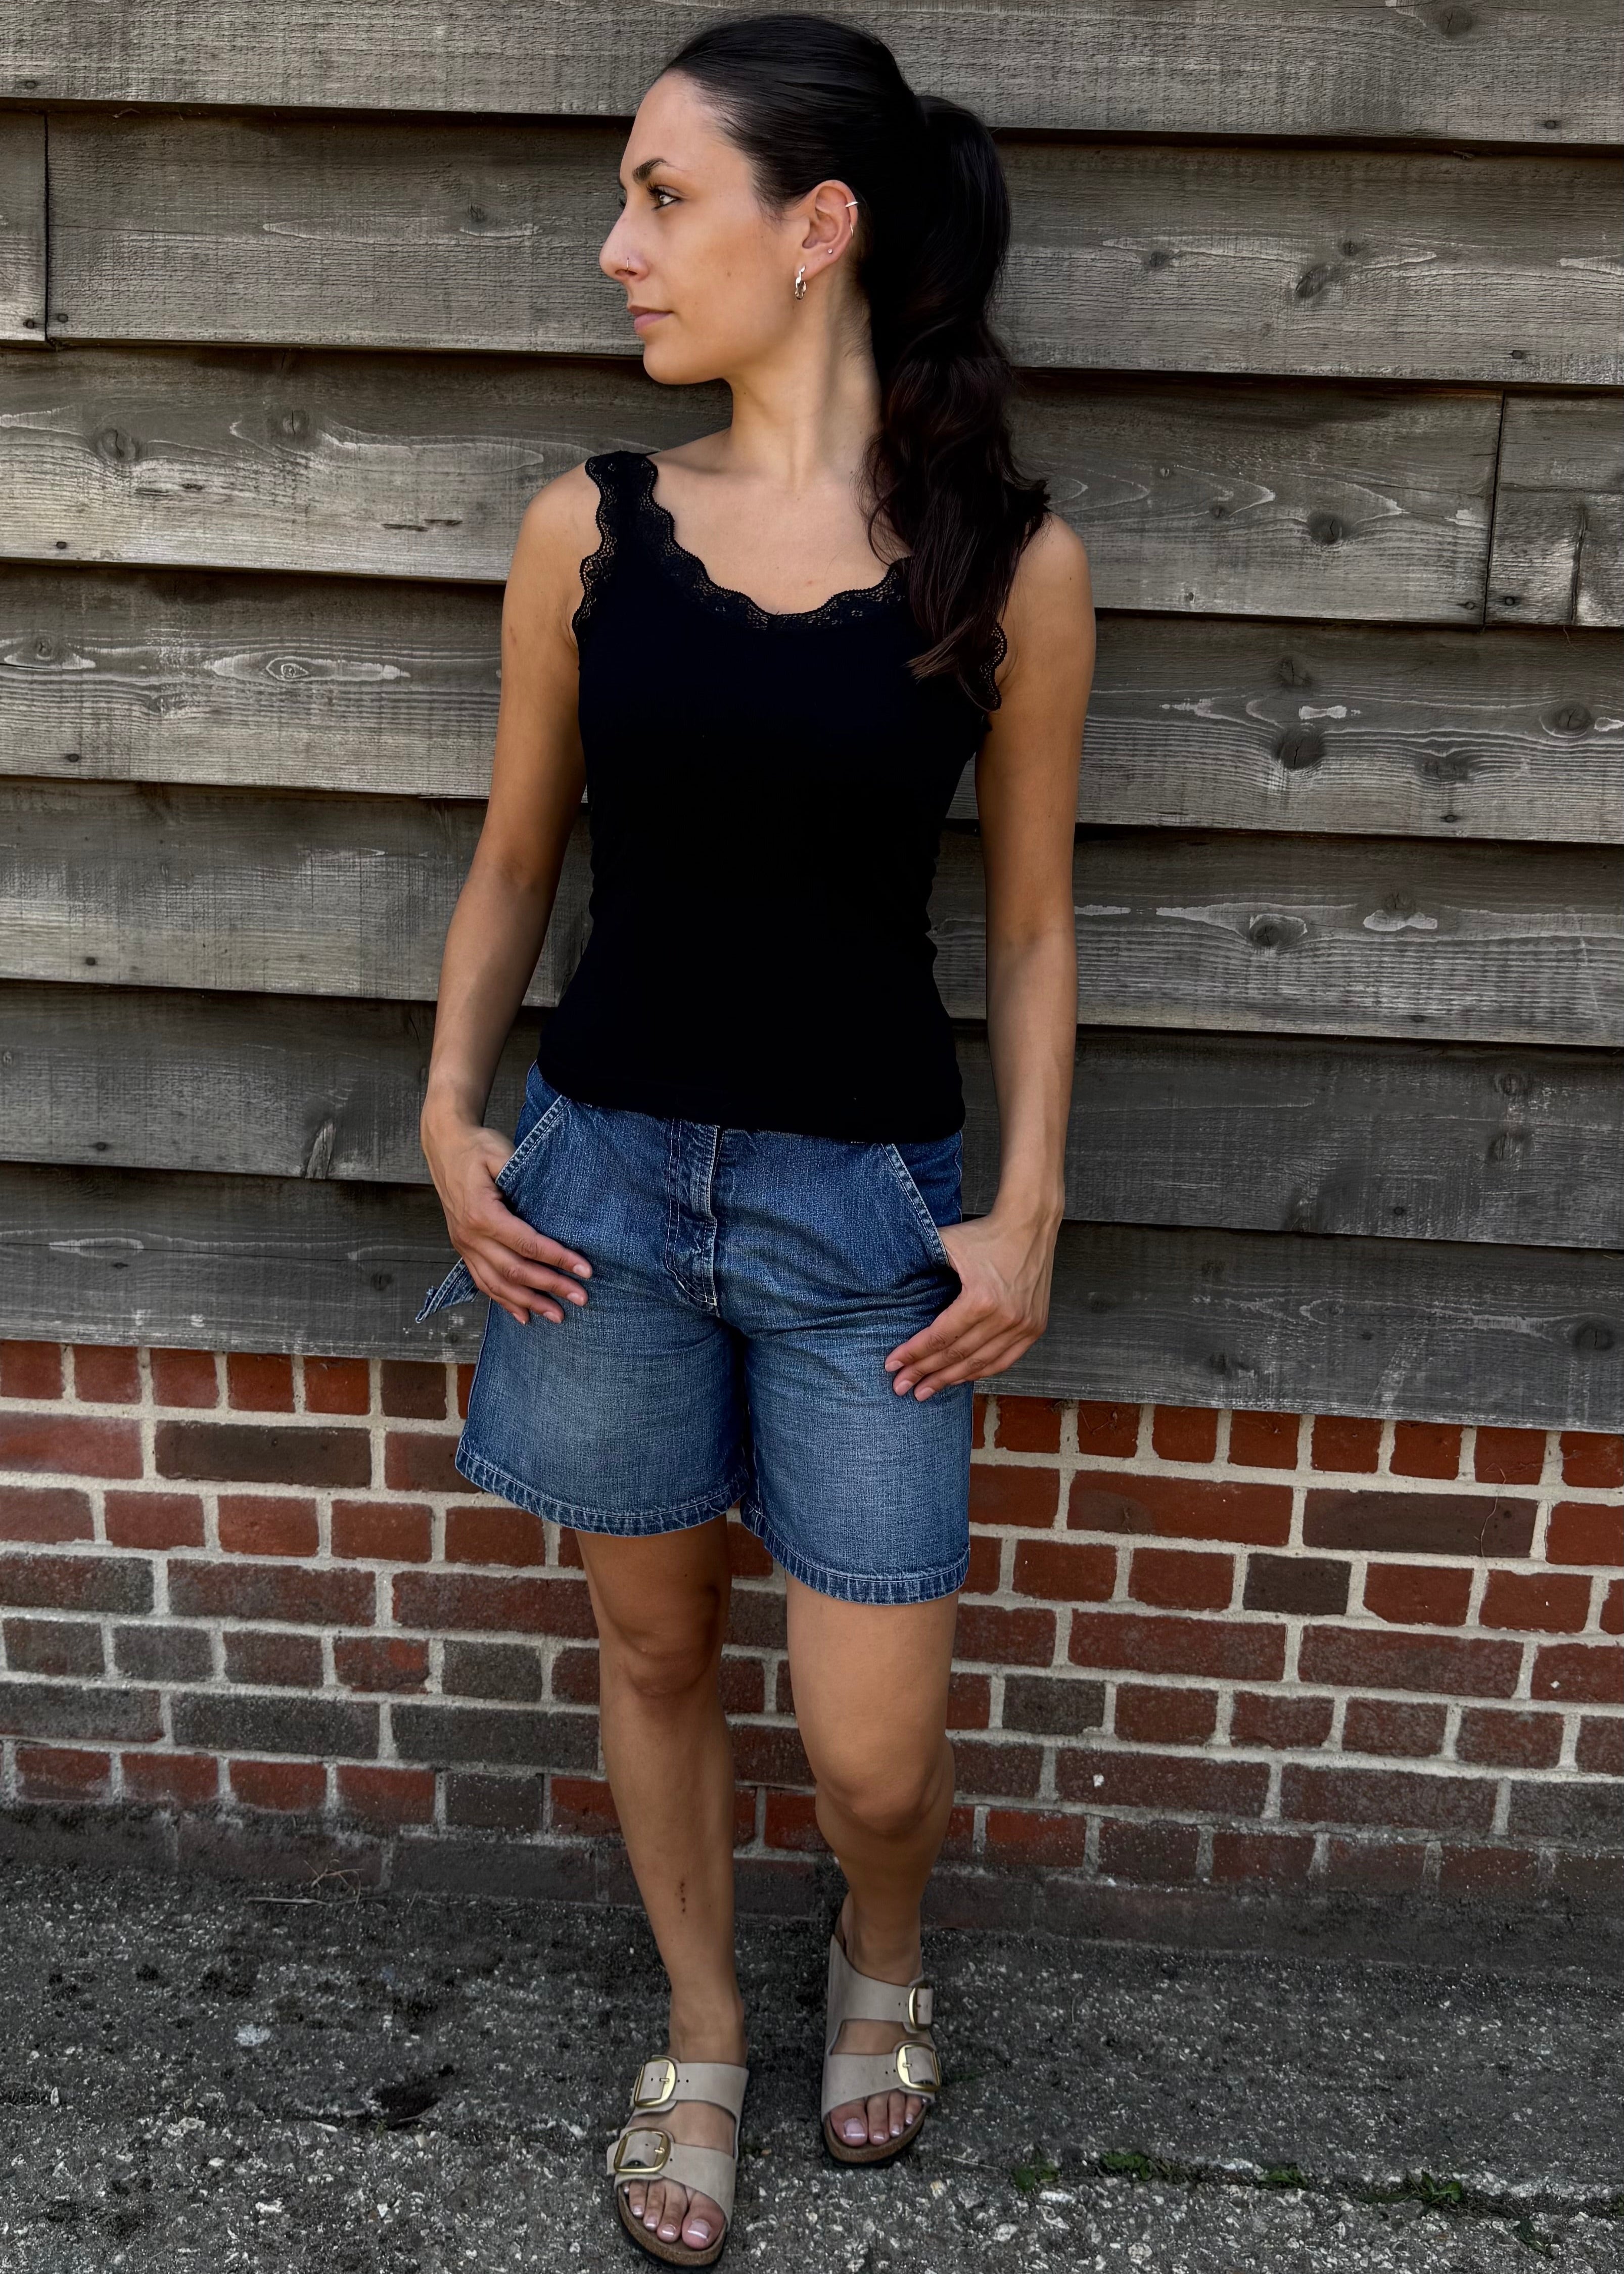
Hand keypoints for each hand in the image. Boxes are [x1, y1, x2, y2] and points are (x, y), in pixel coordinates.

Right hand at [421, 1114, 592, 1326]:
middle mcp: (470, 1235)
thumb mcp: (501, 1153)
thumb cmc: (477, 1147)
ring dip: (529, 1303)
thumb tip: (554, 1205)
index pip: (527, 1244)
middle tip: (581, 1298)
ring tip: (557, 1316)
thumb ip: (523, 1178)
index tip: (585, 1270)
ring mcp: (464, 1245)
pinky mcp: (463, 1248)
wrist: (444, 1145)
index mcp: (482, 1213)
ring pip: (497, 1284)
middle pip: (515, 1271)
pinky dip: (503, 1301)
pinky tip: (523, 1316)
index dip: (558, 1259)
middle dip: (550, 1287)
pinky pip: (482, 1281)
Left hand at [883, 1208, 1057, 1398]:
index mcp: (980, 1299)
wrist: (1030, 1225)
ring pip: (980, 1363)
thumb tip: (885, 1282)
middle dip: (925, 1373)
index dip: (913, 1354)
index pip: (939, 1337)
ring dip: (950, 1379)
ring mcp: (1023, 1325)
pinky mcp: (1035, 1327)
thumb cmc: (984, 1234)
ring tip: (925, 1390)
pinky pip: (1004, 1360)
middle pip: (956, 1355)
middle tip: (902, 1387)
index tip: (892, 1366)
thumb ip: (918, 1262)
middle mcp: (1004, 1318)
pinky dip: (981, 1372)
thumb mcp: (945, 1243)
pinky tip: (960, 1378)